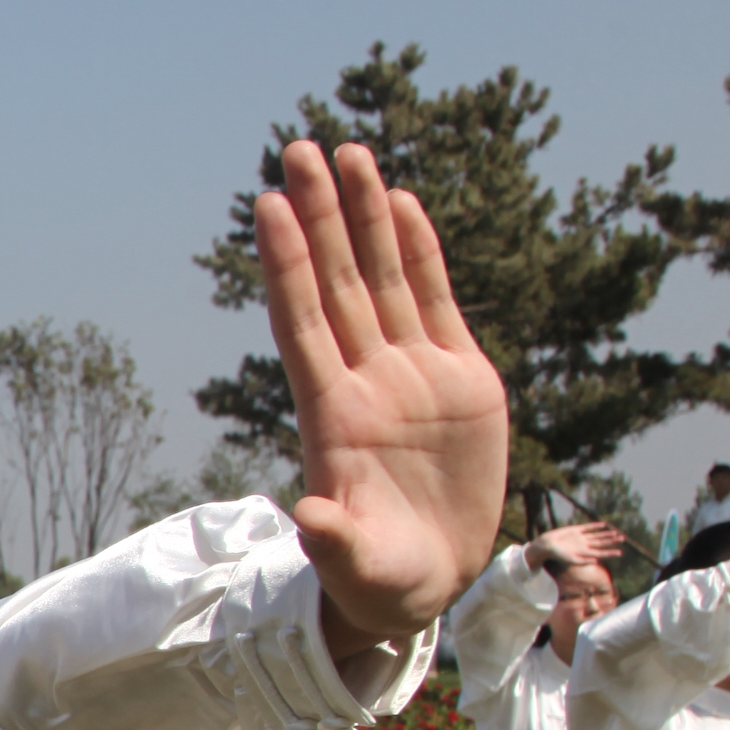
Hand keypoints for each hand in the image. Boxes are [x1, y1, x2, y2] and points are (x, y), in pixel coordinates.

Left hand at [258, 139, 510, 649]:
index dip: (288, 265)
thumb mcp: (359, 568)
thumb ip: (337, 541)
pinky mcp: (460, 380)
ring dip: (365, 218)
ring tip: (348, 152)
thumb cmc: (381, 581)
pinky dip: (419, 253)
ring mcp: (411, 376)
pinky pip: (433, 303)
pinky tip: (404, 204)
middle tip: (298, 147)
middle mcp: (365, 382)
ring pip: (382, 279)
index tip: (269, 206)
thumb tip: (308, 518)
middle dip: (321, 216)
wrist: (428, 582)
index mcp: (333, 418)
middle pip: (336, 283)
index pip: (303, 323)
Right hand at [526, 521, 625, 579]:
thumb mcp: (571, 560)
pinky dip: (595, 526)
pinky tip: (603, 525)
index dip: (611, 553)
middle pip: (602, 543)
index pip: (601, 553)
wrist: (547, 545)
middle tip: (623, 539)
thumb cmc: (557, 555)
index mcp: (585, 553)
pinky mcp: (576, 530)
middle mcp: (585, 545)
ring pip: (597, 535)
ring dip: (607, 534)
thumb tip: (597, 561)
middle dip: (612, 541)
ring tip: (616, 533)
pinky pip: (588, 528)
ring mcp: (581, 537)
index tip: (621, 553)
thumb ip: (584, 561)